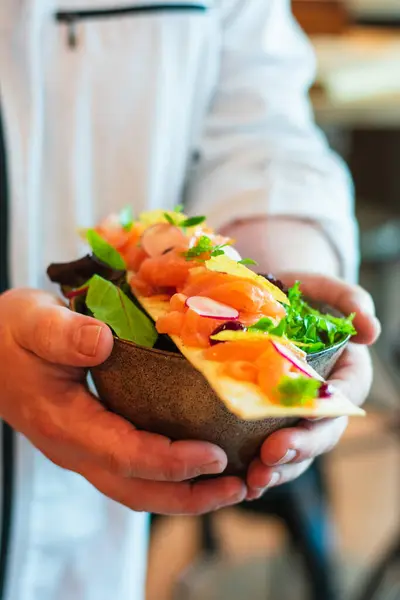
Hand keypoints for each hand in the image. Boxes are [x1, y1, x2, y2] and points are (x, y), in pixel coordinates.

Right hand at [0, 289, 245, 513]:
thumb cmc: (12, 333)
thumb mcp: (32, 321)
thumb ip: (63, 334)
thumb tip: (102, 343)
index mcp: (64, 424)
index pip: (125, 455)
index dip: (172, 461)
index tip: (215, 455)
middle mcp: (76, 448)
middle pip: (136, 491)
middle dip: (190, 496)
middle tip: (238, 487)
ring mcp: (85, 450)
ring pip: (137, 489)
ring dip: (185, 494)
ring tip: (230, 485)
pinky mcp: (95, 442)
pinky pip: (135, 472)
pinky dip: (171, 477)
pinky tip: (199, 463)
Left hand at [246, 273, 380, 499]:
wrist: (265, 300)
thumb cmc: (300, 295)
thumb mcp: (322, 288)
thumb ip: (348, 298)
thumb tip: (372, 330)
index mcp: (344, 374)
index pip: (340, 403)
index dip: (319, 423)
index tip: (292, 431)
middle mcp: (323, 401)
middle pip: (319, 435)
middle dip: (296, 452)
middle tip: (266, 462)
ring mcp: (297, 414)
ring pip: (296, 451)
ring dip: (277, 471)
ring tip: (252, 482)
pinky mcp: (269, 419)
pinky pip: (269, 449)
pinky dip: (257, 467)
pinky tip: (239, 481)